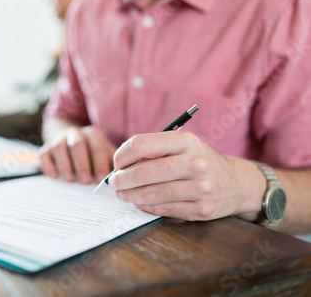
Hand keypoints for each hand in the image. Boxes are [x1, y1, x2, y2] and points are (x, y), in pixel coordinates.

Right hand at [39, 125, 116, 183]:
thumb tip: (122, 176)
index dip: (100, 163)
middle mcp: (75, 133)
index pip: (97, 146)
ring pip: (59, 147)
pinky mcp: (46, 147)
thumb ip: (112, 163)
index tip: (102, 179)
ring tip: (69, 180)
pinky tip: (54, 176)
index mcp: (92, 134)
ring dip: (65, 164)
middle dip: (82, 163)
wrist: (69, 140)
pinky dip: (48, 165)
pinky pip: (44, 154)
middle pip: (78, 145)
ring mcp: (59, 139)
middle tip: (85, 181)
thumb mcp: (104, 154)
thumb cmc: (92, 153)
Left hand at [110, 131, 265, 220]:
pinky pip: (162, 210)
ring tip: (122, 193)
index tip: (117, 163)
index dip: (122, 155)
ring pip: (150, 194)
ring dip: (129, 195)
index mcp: (186, 141)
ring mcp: (201, 188)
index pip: (140, 144)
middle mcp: (195, 163)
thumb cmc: (199, 160)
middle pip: (143, 172)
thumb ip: (155, 150)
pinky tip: (138, 202)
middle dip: (121, 179)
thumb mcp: (183, 145)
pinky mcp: (201, 210)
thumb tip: (120, 164)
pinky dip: (144, 207)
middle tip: (114, 182)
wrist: (237, 183)